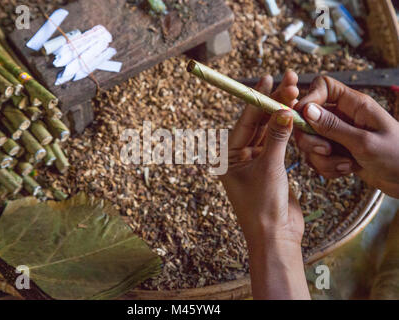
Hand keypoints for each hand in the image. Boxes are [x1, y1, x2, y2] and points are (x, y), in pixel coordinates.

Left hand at [220, 71, 309, 299]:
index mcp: (228, 156)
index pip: (245, 121)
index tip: (269, 79)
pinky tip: (295, 115)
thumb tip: (284, 109)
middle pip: (257, 122)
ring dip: (281, 114)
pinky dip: (287, 130)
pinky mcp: (271, 168)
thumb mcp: (269, 167)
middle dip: (272, 102)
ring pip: (268, 131)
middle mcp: (239, 156)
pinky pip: (278, 143)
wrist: (275, 236)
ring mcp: (255, 161)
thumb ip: (277, 137)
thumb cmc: (263, 206)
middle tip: (289, 80)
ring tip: (296, 93)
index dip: (258, 99)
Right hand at [294, 76, 398, 197]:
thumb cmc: (397, 156)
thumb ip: (333, 127)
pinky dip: (327, 168)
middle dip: (312, 140)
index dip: (308, 98)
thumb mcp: (364, 142)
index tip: (302, 117)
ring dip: (322, 159)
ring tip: (346, 165)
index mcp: (354, 104)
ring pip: (310, 142)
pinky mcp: (336, 152)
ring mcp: (338, 135)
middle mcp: (343, 116)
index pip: (323, 86)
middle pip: (308, 118)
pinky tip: (346, 170)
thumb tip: (307, 110)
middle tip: (327, 151)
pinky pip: (317, 158)